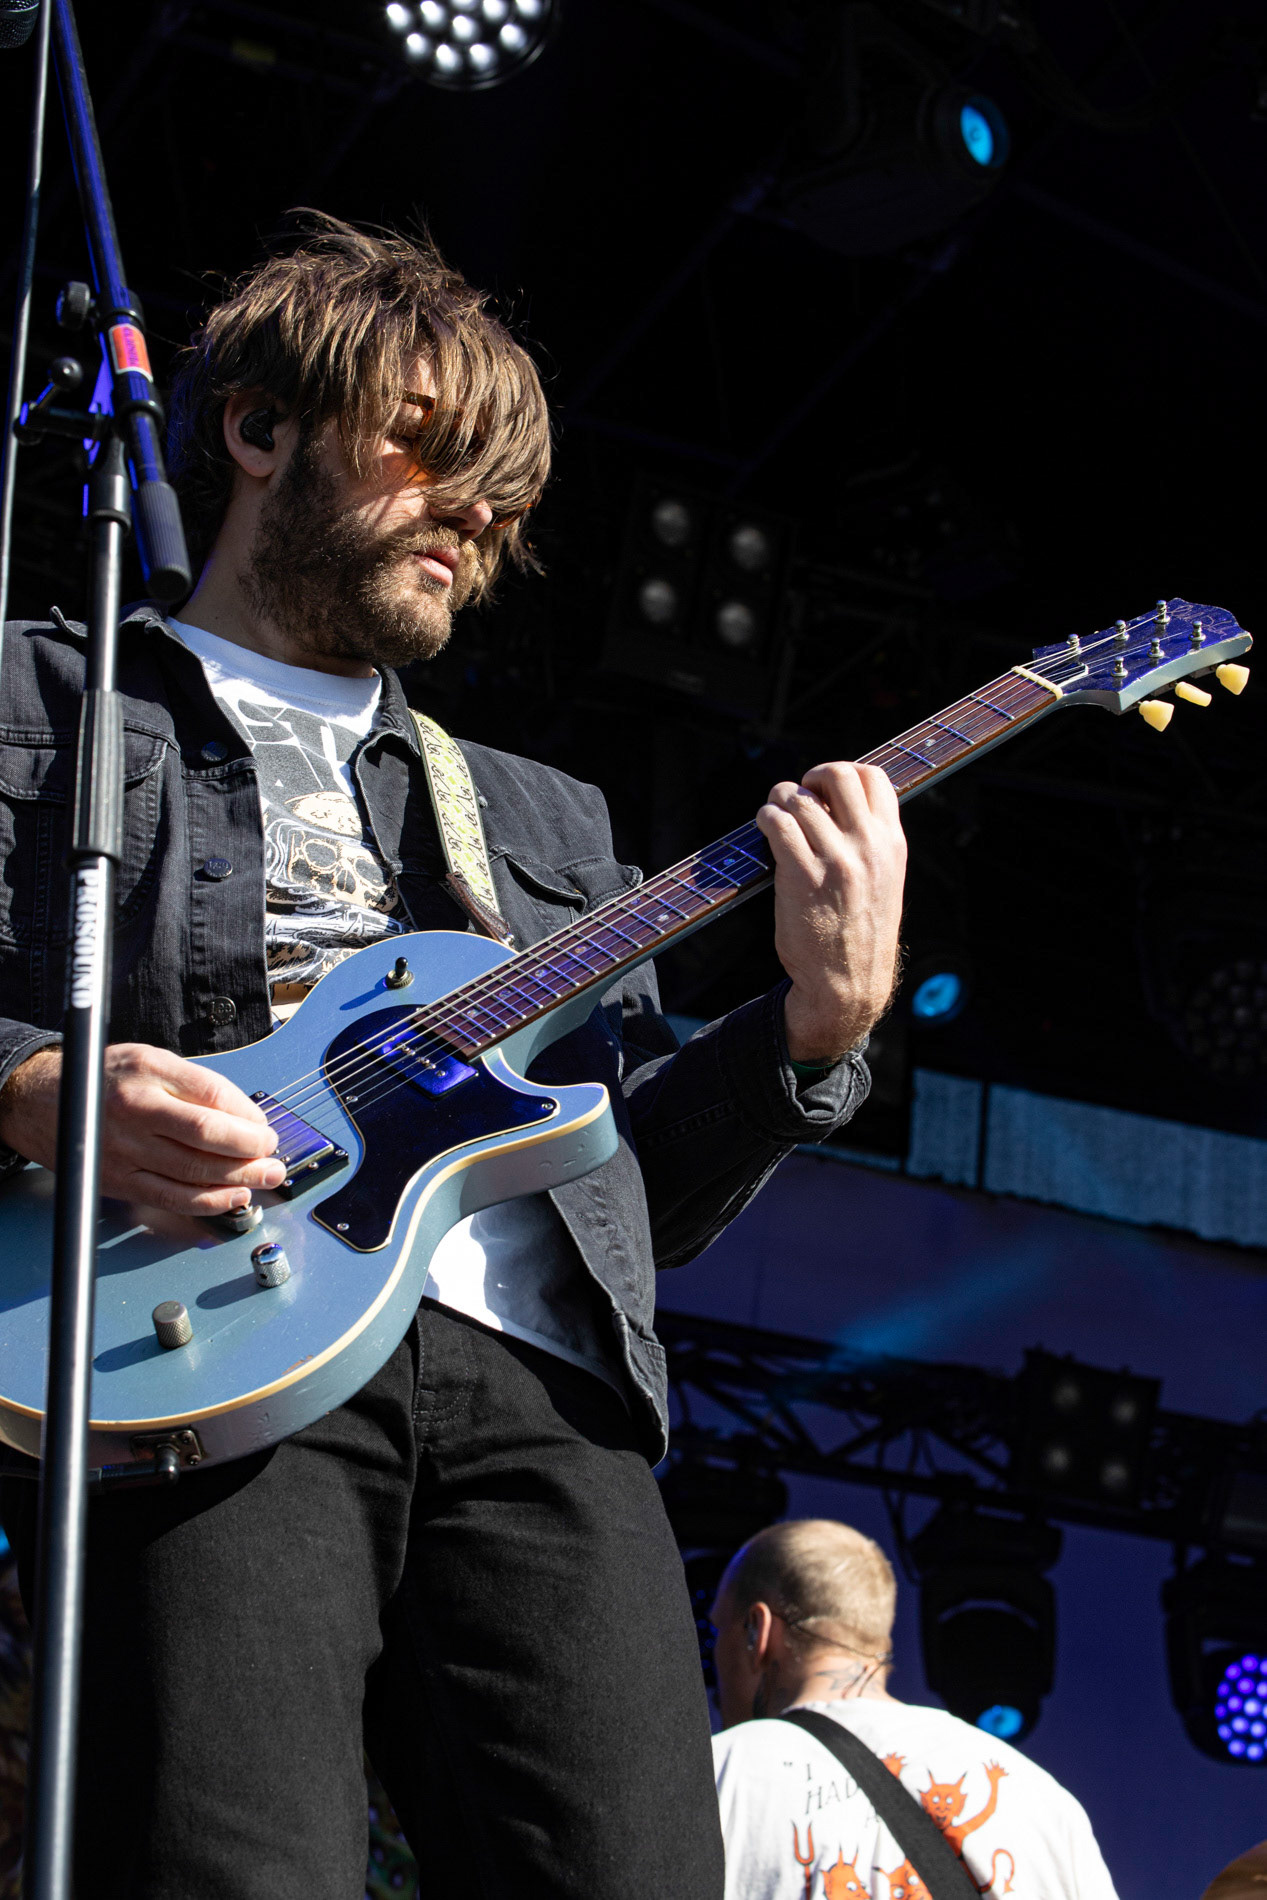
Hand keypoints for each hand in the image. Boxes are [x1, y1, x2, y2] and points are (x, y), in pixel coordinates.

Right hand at [0, 1043, 285, 1216]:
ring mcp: (125, 1149)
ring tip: (266, 1177)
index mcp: (148, 1072)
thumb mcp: (153, 1061)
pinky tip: (233, 1197)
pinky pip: (172, 1198)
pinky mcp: (120, 1181)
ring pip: (193, 1172)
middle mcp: (135, 1110)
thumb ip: (198, 1086)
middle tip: (274, 1156)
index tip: (266, 1127)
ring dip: (239, 1179)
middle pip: (206, 1136)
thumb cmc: (108, 1080)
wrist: (45, 1102)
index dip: (248, 1117)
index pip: (212, 1096)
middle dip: (251, 1151)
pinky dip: (209, 1202)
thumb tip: (247, 1117)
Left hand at [754, 761, 905, 1063]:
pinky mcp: (801, 876)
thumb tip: (834, 803)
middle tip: (799, 796)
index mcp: (891, 844)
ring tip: (775, 816)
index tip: (826, 791)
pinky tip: (766, 828)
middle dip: (811, 777)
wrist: (848, 984)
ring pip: (799, 799)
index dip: (844, 773)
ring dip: (779, 800)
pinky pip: (777, 824)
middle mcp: (867, 847)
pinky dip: (766, 818)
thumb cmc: (859, 933)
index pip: (874, 777)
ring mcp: (835, 861)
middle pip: (838, 774)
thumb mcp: (884, 881)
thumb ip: (869, 842)